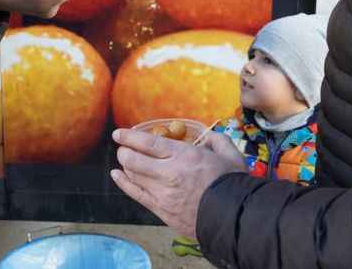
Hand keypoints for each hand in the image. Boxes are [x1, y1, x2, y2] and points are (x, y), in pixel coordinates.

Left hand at [110, 128, 245, 237]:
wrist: (234, 218)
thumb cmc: (233, 184)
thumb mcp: (230, 155)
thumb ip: (217, 140)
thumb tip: (208, 136)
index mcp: (184, 156)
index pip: (148, 144)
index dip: (130, 137)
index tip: (118, 134)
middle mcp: (168, 173)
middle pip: (134, 160)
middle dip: (125, 152)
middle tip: (123, 148)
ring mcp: (162, 193)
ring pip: (133, 176)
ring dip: (126, 166)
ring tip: (126, 160)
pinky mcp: (161, 209)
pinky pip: (136, 194)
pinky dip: (124, 183)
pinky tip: (117, 175)